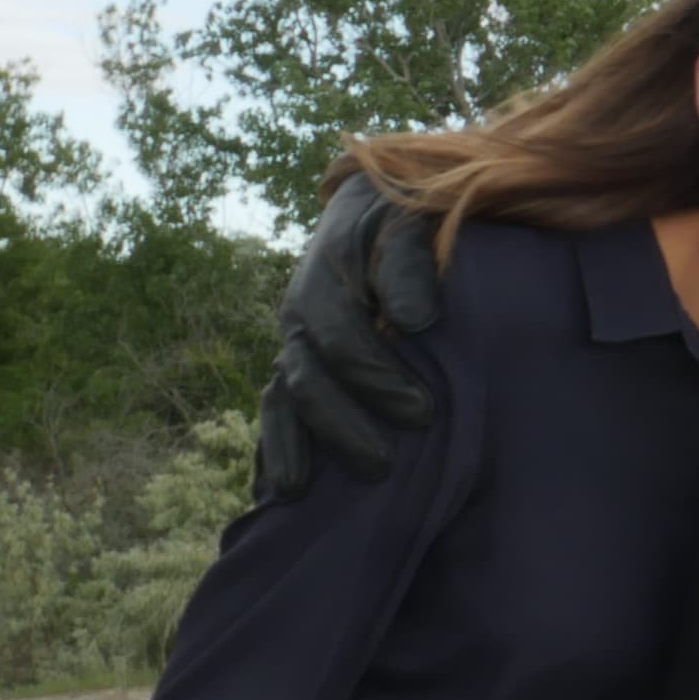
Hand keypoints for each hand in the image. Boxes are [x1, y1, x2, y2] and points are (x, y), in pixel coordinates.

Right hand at [253, 175, 443, 501]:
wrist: (375, 207)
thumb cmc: (401, 217)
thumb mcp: (407, 222)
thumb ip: (409, 263)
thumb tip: (414, 320)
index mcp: (322, 285)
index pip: (341, 340)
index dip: (376, 377)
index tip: (424, 412)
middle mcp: (299, 321)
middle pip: (307, 381)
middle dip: (341, 426)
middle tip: (384, 466)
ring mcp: (294, 348)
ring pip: (283, 403)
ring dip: (295, 448)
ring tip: (301, 493)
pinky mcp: (298, 369)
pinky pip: (277, 412)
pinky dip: (274, 448)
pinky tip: (275, 491)